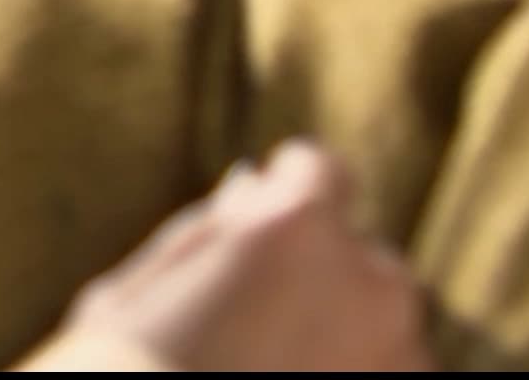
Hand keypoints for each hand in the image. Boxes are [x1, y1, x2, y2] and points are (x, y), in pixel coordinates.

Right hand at [19, 141, 432, 371]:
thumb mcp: (133, 292)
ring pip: (382, 327)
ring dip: (343, 339)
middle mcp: (371, 284)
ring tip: (272, 372)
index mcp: (296, 227)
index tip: (262, 213)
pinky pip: (388, 378)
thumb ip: (206, 231)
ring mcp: (403, 357)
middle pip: (361, 255)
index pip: (320, 168)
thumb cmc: (124, 375)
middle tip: (253, 322)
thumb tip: (251, 189)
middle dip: (319, 275)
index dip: (289, 186)